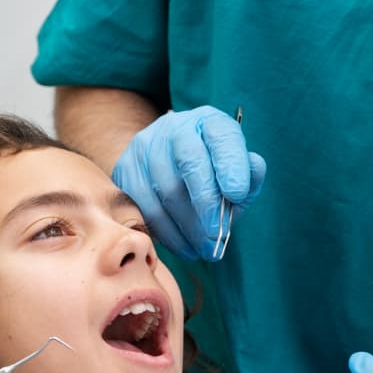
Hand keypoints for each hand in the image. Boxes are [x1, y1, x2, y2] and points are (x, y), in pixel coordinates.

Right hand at [111, 106, 265, 259]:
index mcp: (208, 122)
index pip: (221, 136)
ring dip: (187, 229)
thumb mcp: (236, 170)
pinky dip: (167, 234)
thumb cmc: (211, 172)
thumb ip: (249, 176)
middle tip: (217, 238)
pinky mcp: (124, 171)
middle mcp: (173, 128)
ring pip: (165, 192)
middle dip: (206, 205)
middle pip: (190, 164)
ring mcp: (144, 148)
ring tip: (204, 249)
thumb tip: (245, 181)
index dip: (230, 164)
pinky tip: (184, 246)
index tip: (238, 194)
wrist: (163, 163)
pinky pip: (144, 208)